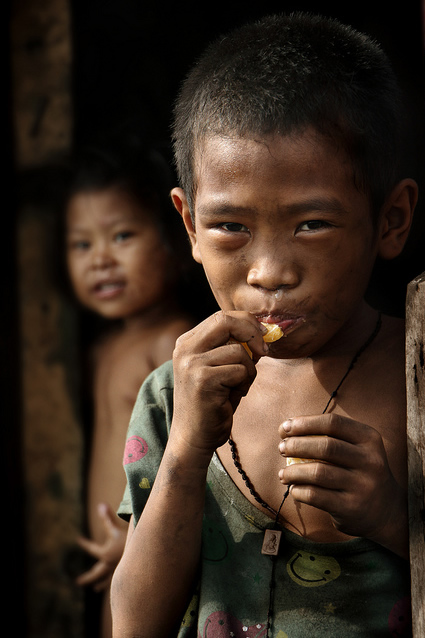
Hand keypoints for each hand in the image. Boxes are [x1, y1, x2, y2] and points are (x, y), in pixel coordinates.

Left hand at [76, 503, 127, 590]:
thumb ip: (108, 518)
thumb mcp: (117, 528)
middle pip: (95, 573)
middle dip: (87, 577)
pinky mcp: (126, 576)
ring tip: (95, 589)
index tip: (78, 539)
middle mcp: (109, 565)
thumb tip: (100, 505)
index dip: (85, 543)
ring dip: (100, 583)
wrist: (144, 555)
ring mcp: (117, 572)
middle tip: (78, 581)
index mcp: (105, 554)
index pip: (91, 548)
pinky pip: (117, 583)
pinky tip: (114, 589)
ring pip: (106, 580)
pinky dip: (113, 585)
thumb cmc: (129, 540)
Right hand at [171, 311, 267, 460]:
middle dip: (252, 333)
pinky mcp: (203, 380)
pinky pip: (240, 371)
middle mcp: (185, 349)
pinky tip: (232, 397)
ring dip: (249, 370)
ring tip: (238, 387)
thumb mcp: (219, 368)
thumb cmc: (212, 402)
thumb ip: (232, 347)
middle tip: (264, 350)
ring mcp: (191, 364)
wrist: (193, 436)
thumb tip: (262, 331)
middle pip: (226, 321)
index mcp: (187, 342)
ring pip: (238, 351)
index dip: (247, 322)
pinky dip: (244, 384)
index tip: (263, 336)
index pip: (221, 317)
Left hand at [278, 414, 407, 555]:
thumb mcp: (356, 449)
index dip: (305, 423)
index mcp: (369, 439)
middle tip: (281, 448)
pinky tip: (294, 489)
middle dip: (296, 445)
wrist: (387, 512)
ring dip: (293, 471)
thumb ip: (328, 437)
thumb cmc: (358, 472)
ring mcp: (363, 486)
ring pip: (318, 472)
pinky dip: (299, 491)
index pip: (332, 423)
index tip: (285, 427)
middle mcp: (370, 461)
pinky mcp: (351, 508)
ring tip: (282, 474)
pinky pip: (316, 496)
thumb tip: (287, 429)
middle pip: (325, 446)